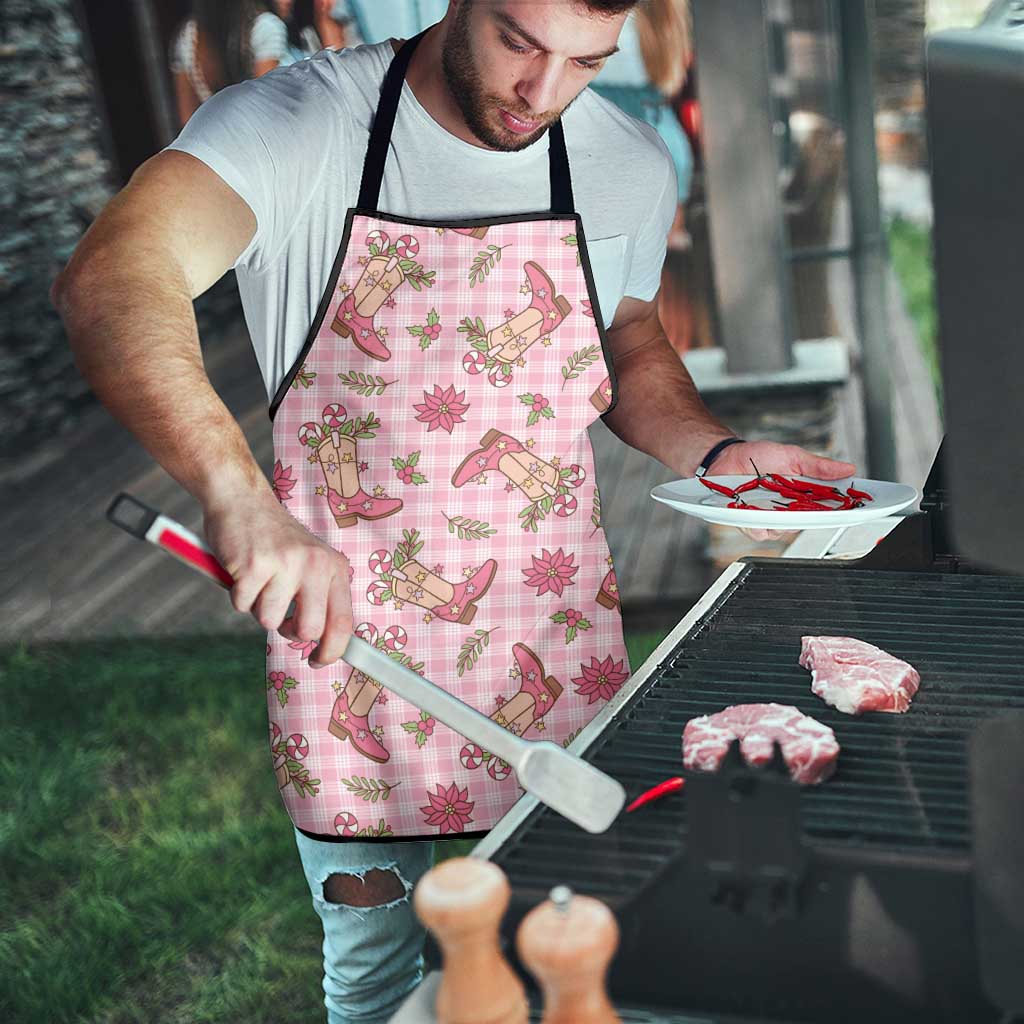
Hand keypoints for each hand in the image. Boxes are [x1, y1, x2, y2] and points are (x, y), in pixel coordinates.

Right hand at [202, 489, 352, 667]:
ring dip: (258, 607)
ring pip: (269, 621)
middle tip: (280, 614)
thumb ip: (319, 595)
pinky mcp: (253, 565)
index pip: (343, 621)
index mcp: (334, 567)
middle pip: (308, 630)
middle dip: (289, 632)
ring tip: (259, 580)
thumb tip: (324, 643)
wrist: (242, 499)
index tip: (318, 660)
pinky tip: (242, 571)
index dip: (332, 650)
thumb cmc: (275, 539)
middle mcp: (315, 565)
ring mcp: (285, 564)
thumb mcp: (310, 561)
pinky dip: (238, 595)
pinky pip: (242, 606)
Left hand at [709, 440, 856, 542]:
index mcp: (803, 495)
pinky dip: (758, 524)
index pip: (829, 507)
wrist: (726, 457)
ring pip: (784, 531)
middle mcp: (789, 510)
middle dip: (813, 517)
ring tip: (774, 503)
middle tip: (813, 506)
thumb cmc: (758, 457)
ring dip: (781, 519)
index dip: (844, 510)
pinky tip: (754, 512)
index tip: (858, 508)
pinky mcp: (750, 523)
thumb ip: (818, 466)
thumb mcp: (792, 456)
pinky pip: (759, 532)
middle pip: (808, 523)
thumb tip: (848, 468)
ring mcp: (770, 518)